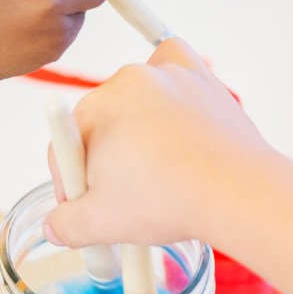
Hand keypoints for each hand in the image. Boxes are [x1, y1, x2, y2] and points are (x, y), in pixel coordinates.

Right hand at [44, 39, 274, 248]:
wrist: (238, 192)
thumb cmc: (169, 200)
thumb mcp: (102, 222)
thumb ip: (67, 224)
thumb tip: (55, 226)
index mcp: (98, 108)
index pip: (67, 145)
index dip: (70, 183)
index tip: (83, 209)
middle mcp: (130, 80)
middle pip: (102, 122)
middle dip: (105, 159)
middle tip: (122, 198)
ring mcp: (170, 76)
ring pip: (137, 99)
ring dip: (138, 130)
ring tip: (157, 171)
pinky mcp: (203, 81)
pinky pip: (176, 67)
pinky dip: (170, 84)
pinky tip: (173, 108)